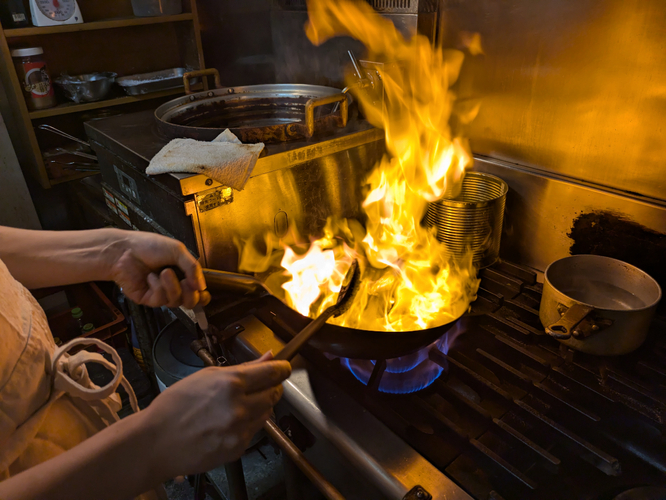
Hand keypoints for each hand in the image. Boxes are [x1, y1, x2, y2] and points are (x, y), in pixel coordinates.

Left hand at [108, 230, 210, 307]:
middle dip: (191, 294)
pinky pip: (160, 300)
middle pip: (191, 302)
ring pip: (176, 301)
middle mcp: (174, 286)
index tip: (202, 291)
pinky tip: (150, 277)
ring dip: (172, 286)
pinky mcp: (148, 300)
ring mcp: (161, 294)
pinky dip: (157, 287)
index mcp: (183, 274)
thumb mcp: (177, 250)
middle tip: (186, 282)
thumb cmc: (150, 246)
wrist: (124, 250)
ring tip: (163, 272)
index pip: (199, 292)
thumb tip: (202, 287)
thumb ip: (193, 268)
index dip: (203, 295)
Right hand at [144, 352, 290, 476]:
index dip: (282, 368)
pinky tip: (229, 421)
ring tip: (238, 404)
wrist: (156, 442)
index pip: (273, 373)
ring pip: (267, 412)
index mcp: (231, 384)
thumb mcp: (207, 376)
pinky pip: (254, 430)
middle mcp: (240, 407)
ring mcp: (240, 430)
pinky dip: (248, 423)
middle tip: (260, 385)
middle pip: (275, 393)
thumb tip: (268, 357)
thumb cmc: (175, 406)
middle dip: (271, 387)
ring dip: (260, 405)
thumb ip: (243, 367)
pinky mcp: (238, 448)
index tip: (284, 367)